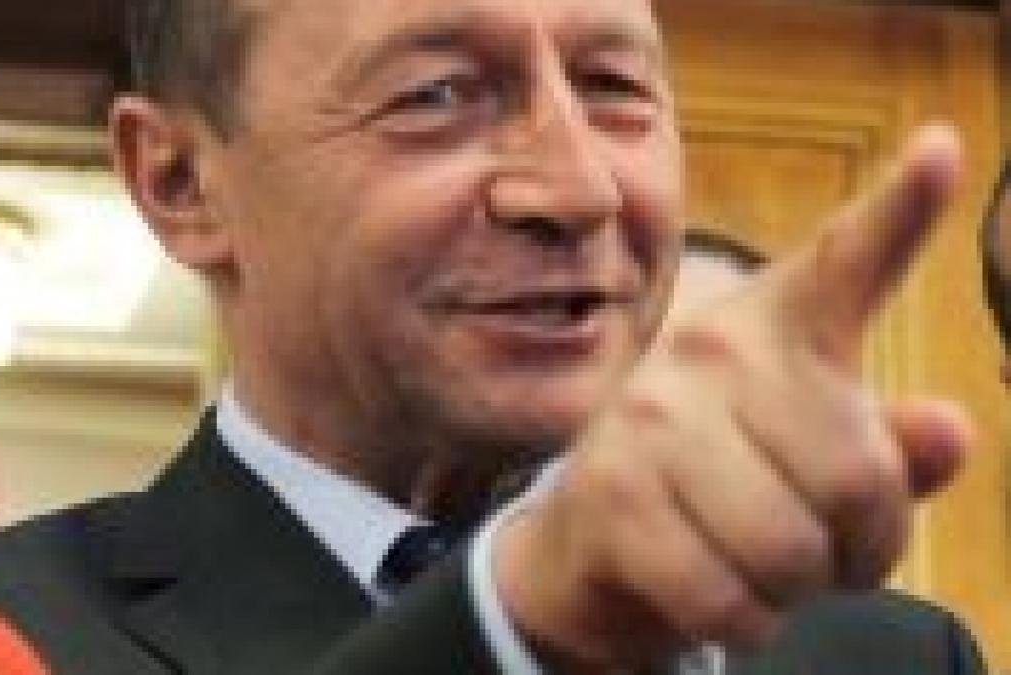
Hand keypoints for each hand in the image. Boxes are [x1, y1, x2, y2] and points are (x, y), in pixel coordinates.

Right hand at [493, 124, 971, 669]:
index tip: (940, 153)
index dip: (901, 212)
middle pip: (857, 478)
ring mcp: (651, 416)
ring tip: (760, 567)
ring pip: (791, 548)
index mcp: (773, 325)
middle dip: (857, 546)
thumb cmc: (731, 487)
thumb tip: (948, 428)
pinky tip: (720, 591)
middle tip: (816, 544)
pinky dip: (742, 620)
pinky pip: (728, 597)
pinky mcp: (611, 491)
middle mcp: (711, 351)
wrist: (597, 540)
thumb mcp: (816, 461)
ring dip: (794, 589)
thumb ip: (889, 448)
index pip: (844, 263)